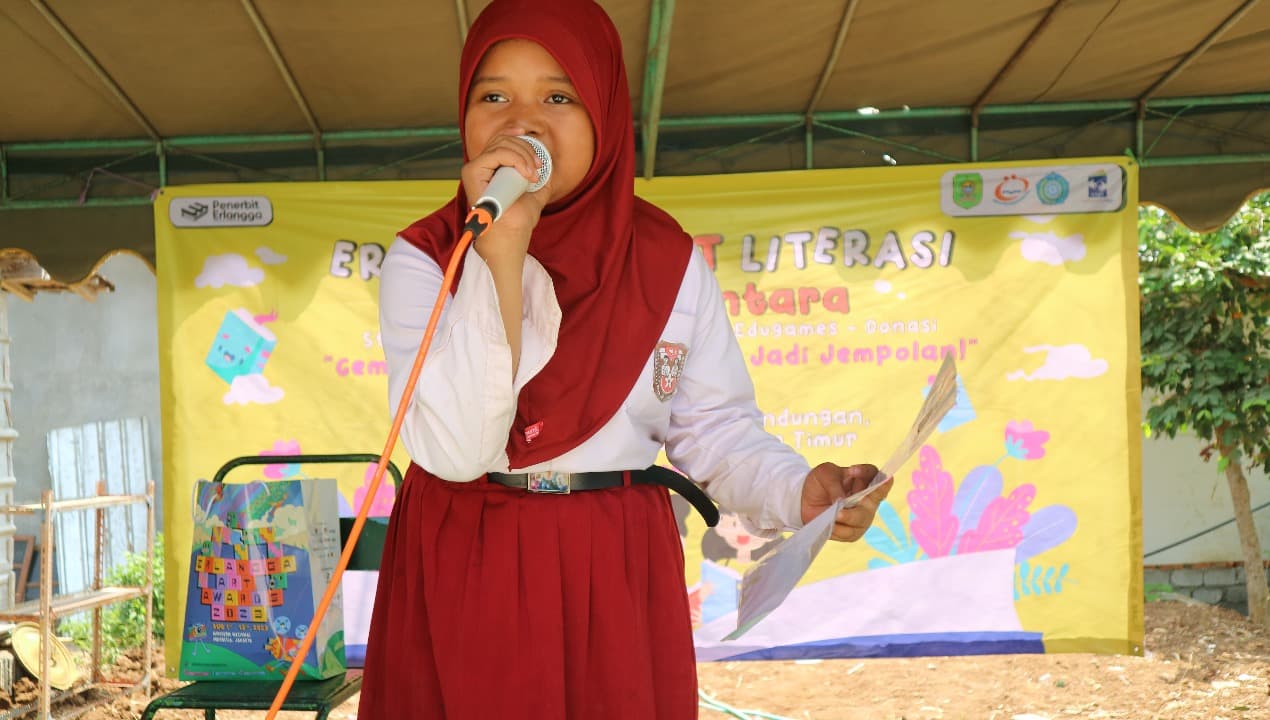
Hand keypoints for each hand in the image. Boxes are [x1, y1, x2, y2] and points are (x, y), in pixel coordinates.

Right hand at [460, 134, 551, 258]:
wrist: (511, 235)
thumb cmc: (518, 220)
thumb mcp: (535, 194)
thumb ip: (540, 180)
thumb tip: (548, 167)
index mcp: (491, 169)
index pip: (501, 140)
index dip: (516, 135)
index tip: (534, 139)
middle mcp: (481, 167)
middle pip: (503, 139)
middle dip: (526, 148)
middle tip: (538, 167)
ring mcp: (475, 168)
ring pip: (501, 144)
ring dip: (523, 155)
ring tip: (533, 174)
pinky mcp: (472, 172)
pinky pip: (496, 154)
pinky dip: (515, 159)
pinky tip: (526, 174)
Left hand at [799, 462, 889, 541]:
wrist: (804, 500)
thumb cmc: (820, 483)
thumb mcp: (824, 475)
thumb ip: (834, 485)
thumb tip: (841, 501)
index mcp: (863, 480)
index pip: (876, 476)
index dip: (871, 474)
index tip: (853, 471)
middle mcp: (868, 499)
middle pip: (873, 500)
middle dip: (859, 501)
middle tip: (841, 506)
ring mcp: (863, 517)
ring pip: (861, 519)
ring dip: (847, 517)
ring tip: (833, 516)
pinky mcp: (853, 532)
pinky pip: (849, 533)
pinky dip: (838, 530)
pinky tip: (829, 525)